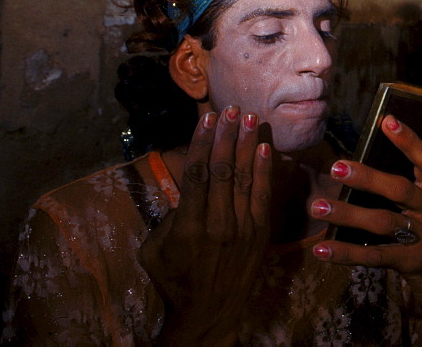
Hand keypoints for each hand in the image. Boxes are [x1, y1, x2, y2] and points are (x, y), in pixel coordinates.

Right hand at [139, 107, 272, 344]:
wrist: (208, 312)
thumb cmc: (175, 278)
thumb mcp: (156, 248)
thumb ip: (169, 215)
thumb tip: (186, 185)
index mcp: (187, 226)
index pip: (198, 175)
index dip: (203, 143)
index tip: (207, 119)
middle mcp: (217, 224)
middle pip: (224, 170)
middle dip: (228, 136)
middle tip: (232, 109)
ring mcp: (242, 228)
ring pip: (245, 178)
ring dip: (247, 145)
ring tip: (250, 118)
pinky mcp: (259, 233)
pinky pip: (262, 195)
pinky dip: (264, 170)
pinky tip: (265, 148)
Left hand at [309, 116, 421, 342]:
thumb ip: (407, 187)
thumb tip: (363, 164)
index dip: (409, 140)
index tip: (388, 120)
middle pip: (399, 190)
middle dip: (368, 177)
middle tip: (336, 167)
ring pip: (382, 222)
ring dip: (348, 214)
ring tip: (318, 207)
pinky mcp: (411, 262)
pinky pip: (375, 256)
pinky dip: (347, 253)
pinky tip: (323, 250)